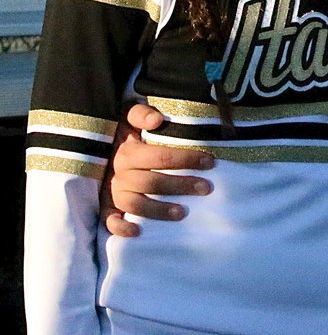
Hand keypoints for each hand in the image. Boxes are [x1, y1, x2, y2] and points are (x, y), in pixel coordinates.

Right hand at [101, 103, 213, 237]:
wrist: (100, 146)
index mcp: (128, 151)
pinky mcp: (106, 206)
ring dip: (158, 210)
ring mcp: (112, 191)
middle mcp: (119, 173)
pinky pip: (109, 220)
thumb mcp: (131, 117)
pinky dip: (120, 227)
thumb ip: (141, 113)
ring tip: (183, 212)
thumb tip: (156, 120)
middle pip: (151, 182)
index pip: (159, 156)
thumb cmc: (128, 133)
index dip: (185, 159)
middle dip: (180, 185)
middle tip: (206, 188)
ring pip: (134, 204)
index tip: (209, 162)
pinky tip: (137, 232)